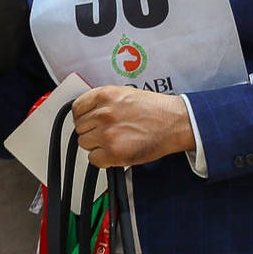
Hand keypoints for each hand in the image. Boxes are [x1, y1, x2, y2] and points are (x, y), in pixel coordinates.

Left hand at [71, 86, 194, 167]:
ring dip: (96, 145)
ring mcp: (107, 133)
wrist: (176, 122)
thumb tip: (88, 112)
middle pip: (80, 127)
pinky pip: (94, 159)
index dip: (83, 117)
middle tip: (108, 132)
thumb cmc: (156, 109)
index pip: (76, 109)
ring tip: (114, 141)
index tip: (89, 121)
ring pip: (84, 143)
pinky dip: (102, 159)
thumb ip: (104, 101)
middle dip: (92, 131)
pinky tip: (115, 152)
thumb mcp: (125, 93)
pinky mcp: (114, 152)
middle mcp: (103, 113)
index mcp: (104, 95)